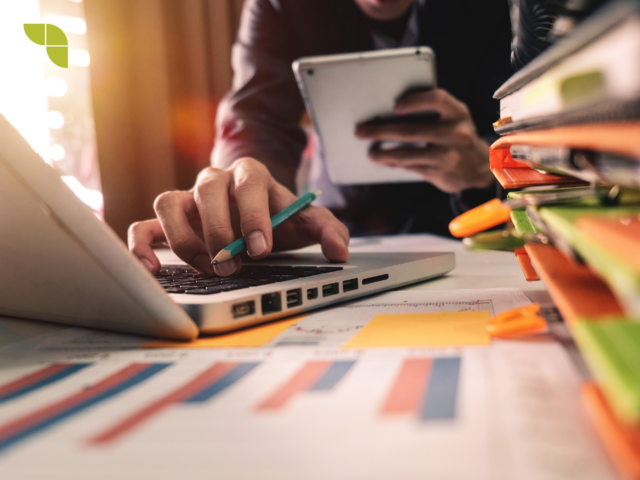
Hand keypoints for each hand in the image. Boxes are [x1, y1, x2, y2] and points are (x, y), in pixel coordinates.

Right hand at [128, 158, 349, 275]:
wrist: (254, 214)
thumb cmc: (279, 217)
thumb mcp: (307, 221)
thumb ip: (329, 230)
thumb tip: (339, 252)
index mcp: (251, 175)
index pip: (248, 183)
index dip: (252, 215)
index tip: (260, 248)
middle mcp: (215, 181)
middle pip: (207, 191)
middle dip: (220, 231)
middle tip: (234, 264)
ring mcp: (188, 199)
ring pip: (169, 203)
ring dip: (185, 239)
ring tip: (206, 268)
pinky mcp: (169, 221)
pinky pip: (145, 226)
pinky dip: (142, 246)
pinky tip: (154, 270)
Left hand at [355, 88, 493, 192]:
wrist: (479, 166)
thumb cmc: (456, 135)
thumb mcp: (453, 117)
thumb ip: (430, 111)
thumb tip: (386, 112)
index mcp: (457, 112)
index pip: (437, 99)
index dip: (415, 101)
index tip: (395, 105)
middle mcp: (456, 133)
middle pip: (412, 130)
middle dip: (381, 130)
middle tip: (361, 131)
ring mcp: (448, 155)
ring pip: (407, 153)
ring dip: (383, 153)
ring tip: (369, 151)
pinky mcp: (440, 173)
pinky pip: (410, 167)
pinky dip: (393, 163)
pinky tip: (382, 160)